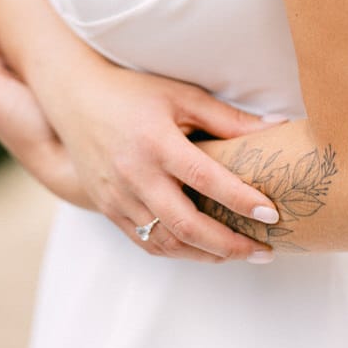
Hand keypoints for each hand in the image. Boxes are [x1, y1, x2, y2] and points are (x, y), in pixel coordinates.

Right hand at [0, 0, 285, 263]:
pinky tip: (201, 249)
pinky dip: (177, 251)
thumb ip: (224, 117)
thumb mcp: (180, 95)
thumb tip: (273, 128)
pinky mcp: (107, 208)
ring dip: (205, 255)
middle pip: (187, 224)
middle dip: (230, 245)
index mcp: (156, 142)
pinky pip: (145, 242)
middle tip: (265, 251)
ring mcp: (118, 196)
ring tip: (238, 254)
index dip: (241, 201)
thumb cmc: (133, 92)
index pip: (206, 180)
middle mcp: (135, 174)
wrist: (74, 98)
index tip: (272, 215)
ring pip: (166, 242)